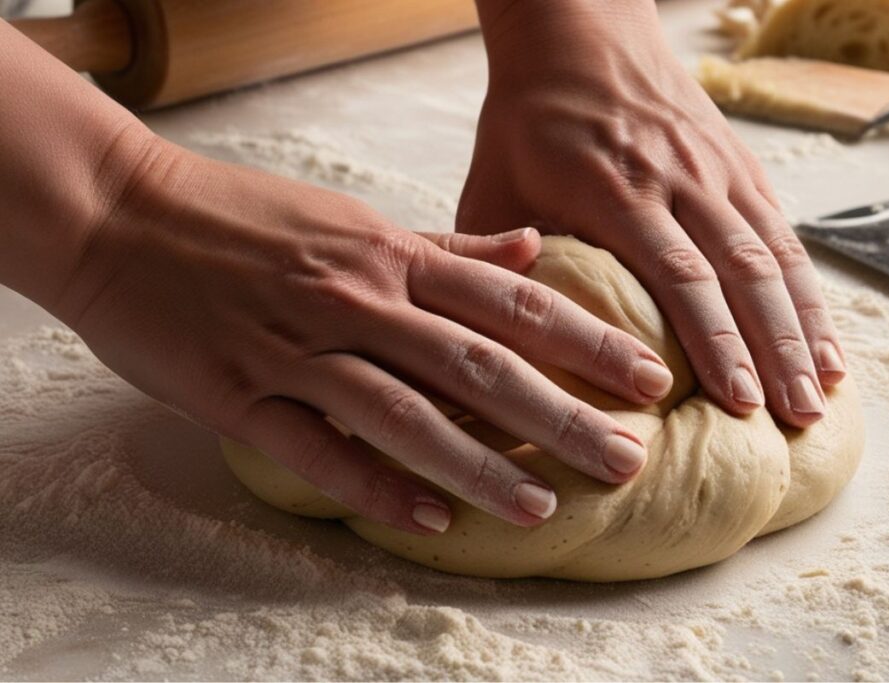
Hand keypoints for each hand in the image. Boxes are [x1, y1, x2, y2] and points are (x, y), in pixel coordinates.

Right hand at [52, 128, 673, 533]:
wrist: (120, 213)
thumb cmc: (243, 216)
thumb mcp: (354, 218)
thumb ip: (448, 244)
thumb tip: (529, 248)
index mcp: (391, 256)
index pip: (511, 301)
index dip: (587, 340)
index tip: (648, 377)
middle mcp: (358, 301)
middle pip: (480, 364)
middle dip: (560, 415)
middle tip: (627, 459)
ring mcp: (299, 350)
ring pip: (406, 413)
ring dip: (478, 465)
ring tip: (542, 509)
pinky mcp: (241, 395)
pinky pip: (318, 449)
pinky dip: (373, 485)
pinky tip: (426, 520)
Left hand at [461, 0, 845, 427]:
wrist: (577, 34)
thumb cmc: (529, 123)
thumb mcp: (493, 190)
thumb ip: (504, 264)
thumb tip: (513, 344)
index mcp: (616, 191)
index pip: (679, 276)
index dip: (714, 341)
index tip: (738, 401)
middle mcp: (680, 180)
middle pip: (742, 273)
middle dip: (774, 350)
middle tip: (795, 419)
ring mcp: (717, 171)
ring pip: (774, 256)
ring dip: (803, 328)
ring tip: (822, 392)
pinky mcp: (738, 167)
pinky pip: (783, 234)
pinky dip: (808, 291)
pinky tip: (824, 341)